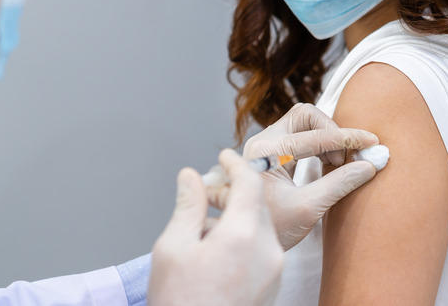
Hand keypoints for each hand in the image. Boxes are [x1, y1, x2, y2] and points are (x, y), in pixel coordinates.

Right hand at [149, 150, 282, 305]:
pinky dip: (245, 237)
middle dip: (235, 191)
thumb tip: (190, 176)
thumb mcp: (173, 248)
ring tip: (205, 229)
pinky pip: (264, 246)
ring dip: (239, 215)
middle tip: (207, 191)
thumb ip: (188, 206)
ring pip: (261, 225)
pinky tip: (217, 250)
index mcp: (242, 235)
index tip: (224, 155)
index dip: (236, 163)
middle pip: (258, 203)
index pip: (249, 182)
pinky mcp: (274, 284)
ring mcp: (274, 269)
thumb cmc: (180, 301)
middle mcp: (267, 249)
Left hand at [244, 103, 381, 250]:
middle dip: (331, 131)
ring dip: (326, 137)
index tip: (372, 142)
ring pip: (303, 123)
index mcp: (267, 152)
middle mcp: (263, 142)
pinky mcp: (271, 153)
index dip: (347, 138)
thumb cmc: (272, 228)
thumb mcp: (307, 208)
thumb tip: (369, 166)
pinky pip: (299, 135)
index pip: (315, 135)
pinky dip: (319, 144)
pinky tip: (329, 164)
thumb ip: (339, 184)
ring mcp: (265, 145)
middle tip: (345, 159)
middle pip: (305, 116)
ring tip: (338, 164)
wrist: (248, 240)